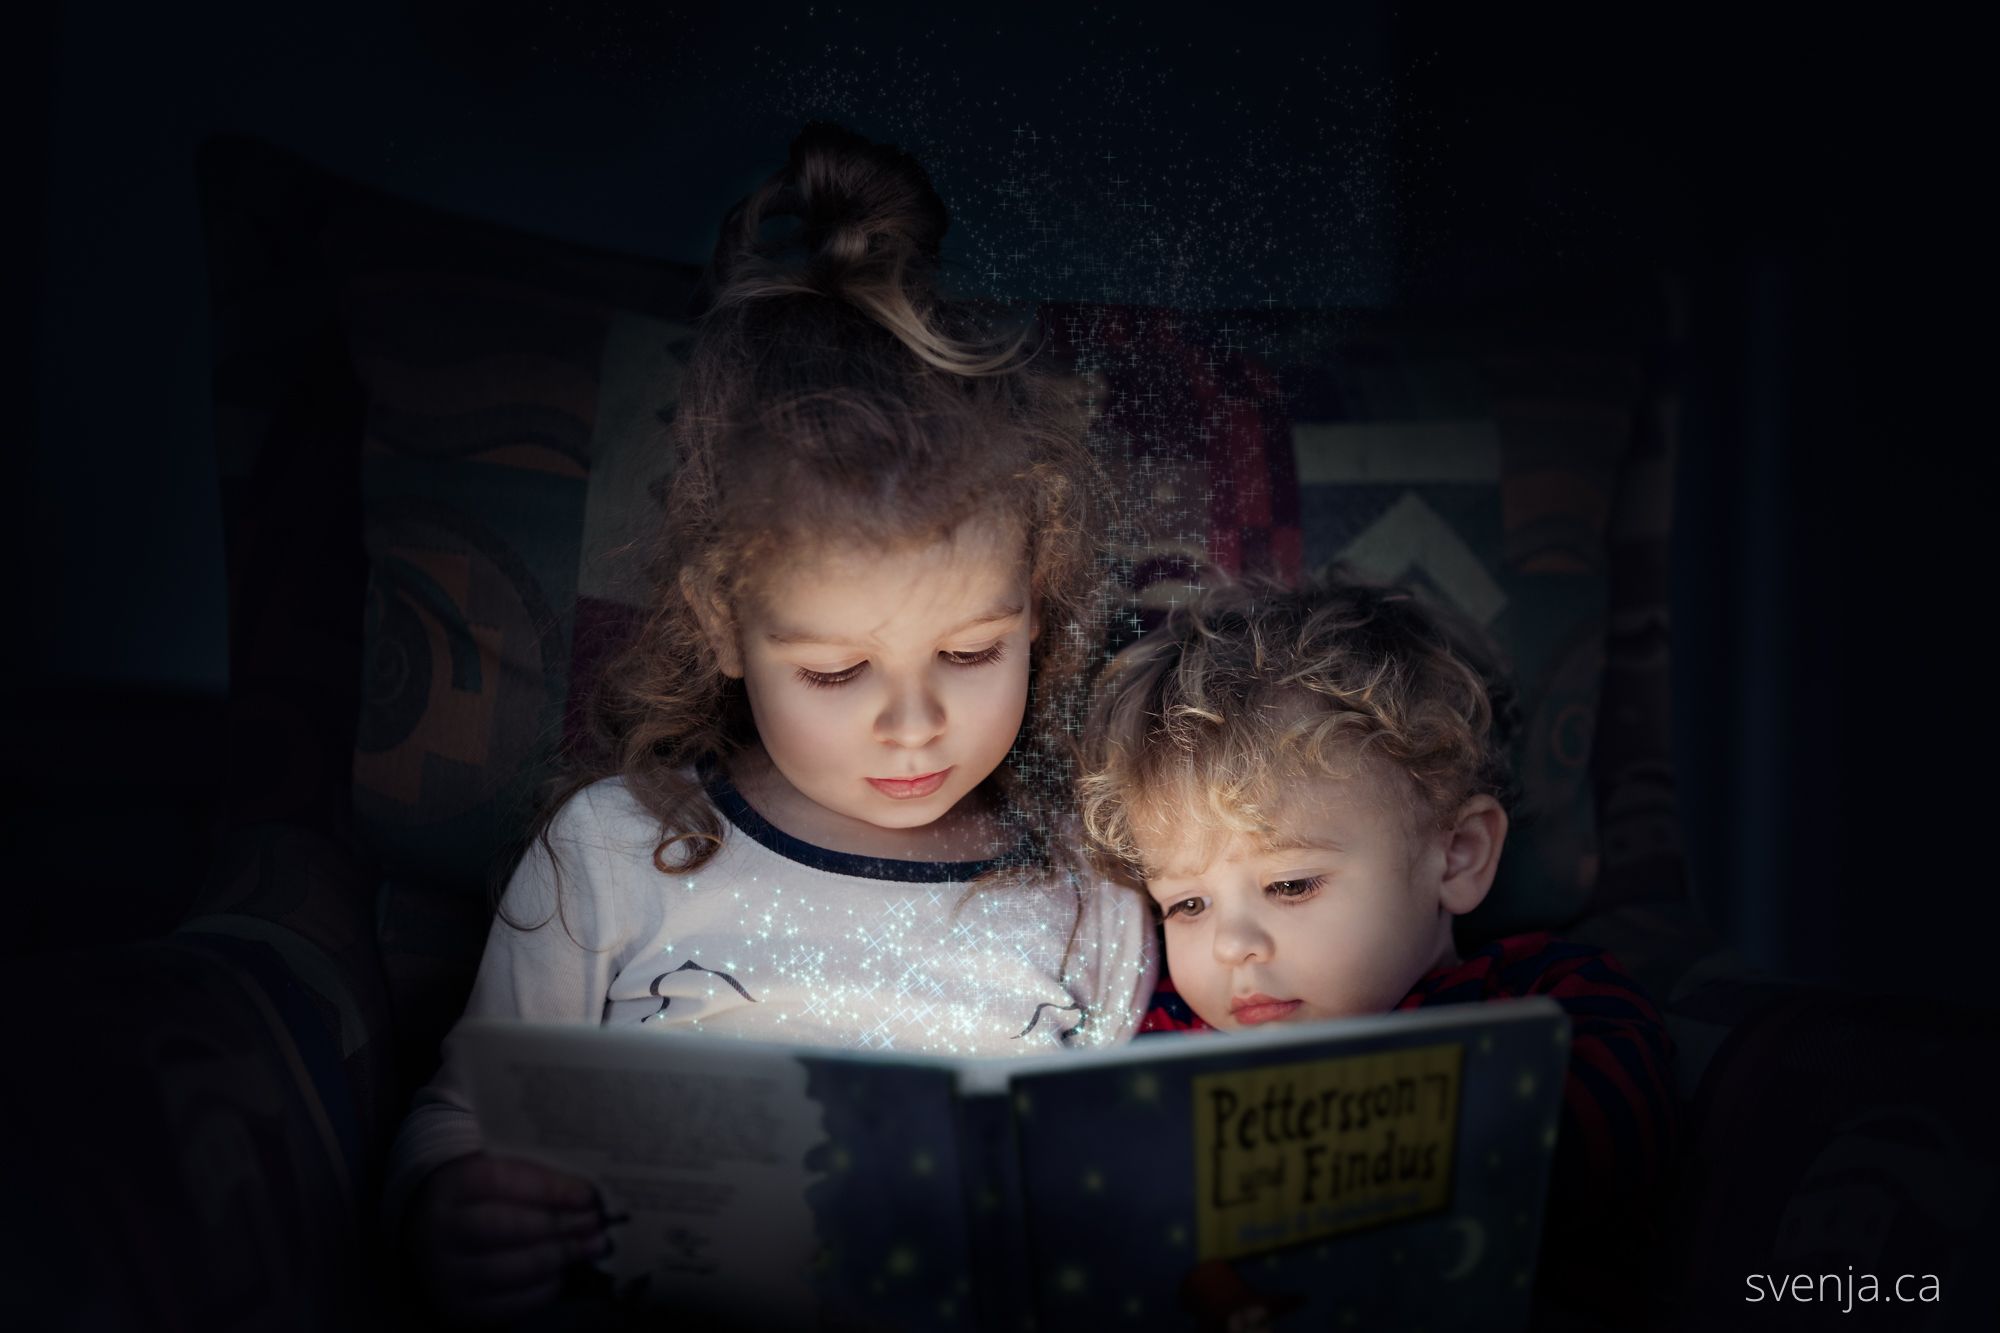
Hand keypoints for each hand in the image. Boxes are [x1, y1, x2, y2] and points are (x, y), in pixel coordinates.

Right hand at [405, 1152, 609, 1325]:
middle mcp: (440, 1230)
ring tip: (589, 1247)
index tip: (586, 1195)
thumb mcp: (498, 1173)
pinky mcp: (456, 1307)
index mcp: (451, 1186)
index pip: (500, 1182)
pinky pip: (505, 1304)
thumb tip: (586, 1198)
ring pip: (506, 1270)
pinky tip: (561, 1274)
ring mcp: (444, 1272)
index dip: (548, 1190)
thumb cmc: (480, 1198)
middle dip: (558, 1226)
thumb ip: (536, 1181)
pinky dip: (540, 1290)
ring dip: (557, 1258)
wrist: (430, 1233)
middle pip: (504, 1228)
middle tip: (594, 1224)